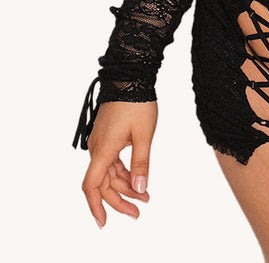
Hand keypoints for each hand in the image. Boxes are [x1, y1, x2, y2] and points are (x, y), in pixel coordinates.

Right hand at [81, 100, 157, 227]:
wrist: (130, 77)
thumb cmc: (137, 102)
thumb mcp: (144, 135)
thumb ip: (141, 163)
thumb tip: (139, 188)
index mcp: (103, 149)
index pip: (92, 186)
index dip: (96, 206)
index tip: (104, 222)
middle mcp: (97, 148)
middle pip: (103, 183)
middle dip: (120, 200)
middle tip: (139, 210)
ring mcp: (101, 142)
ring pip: (109, 173)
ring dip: (125, 186)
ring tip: (145, 196)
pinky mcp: (107, 137)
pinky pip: (112, 162)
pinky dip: (124, 172)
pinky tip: (137, 180)